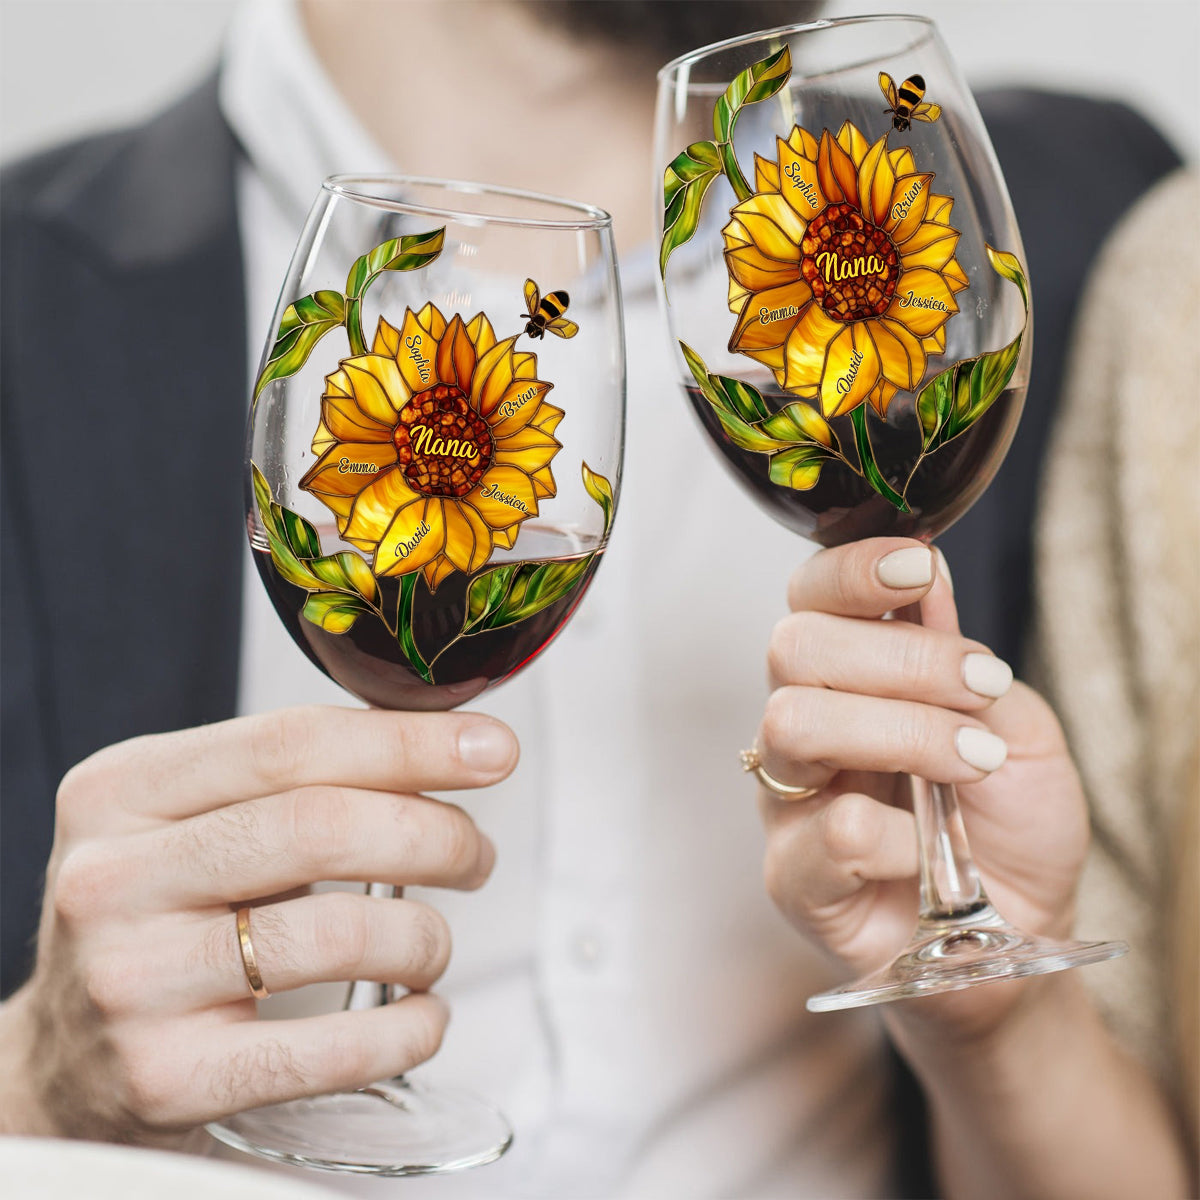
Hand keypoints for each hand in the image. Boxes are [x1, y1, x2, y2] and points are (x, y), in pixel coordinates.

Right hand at [0, 705, 516, 1141]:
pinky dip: (406, 1029)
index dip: (411, 743)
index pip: (294, 742)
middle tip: (475, 855)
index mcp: (124, 788)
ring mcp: (132, 982)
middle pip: (322, 826)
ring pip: (338, 933)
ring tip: (433, 943)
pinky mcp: (167, 1077)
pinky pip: (329, 1050)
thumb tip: (452, 742)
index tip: (494, 752)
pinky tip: (423, 1013)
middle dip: (435, 835)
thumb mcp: (193, 818)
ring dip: (425, 937)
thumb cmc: (163, 912)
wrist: (66, 1055)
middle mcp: (112, 878)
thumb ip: (296, 776)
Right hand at [757, 538, 1090, 1037]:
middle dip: (899, 658)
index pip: (810, 597)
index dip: (850, 571)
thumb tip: (928, 572)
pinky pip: (830, 828)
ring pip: (794, 723)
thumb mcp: (1020, 726)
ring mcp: (789, 799)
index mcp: (847, 678)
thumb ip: (967, 658)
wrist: (1020, 930)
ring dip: (903, 732)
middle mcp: (804, 725)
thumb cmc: (1011, 824)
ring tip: (974, 760)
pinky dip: (903, 833)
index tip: (916, 568)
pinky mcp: (793, 875)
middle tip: (980, 688)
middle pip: (793, 647)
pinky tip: (933, 853)